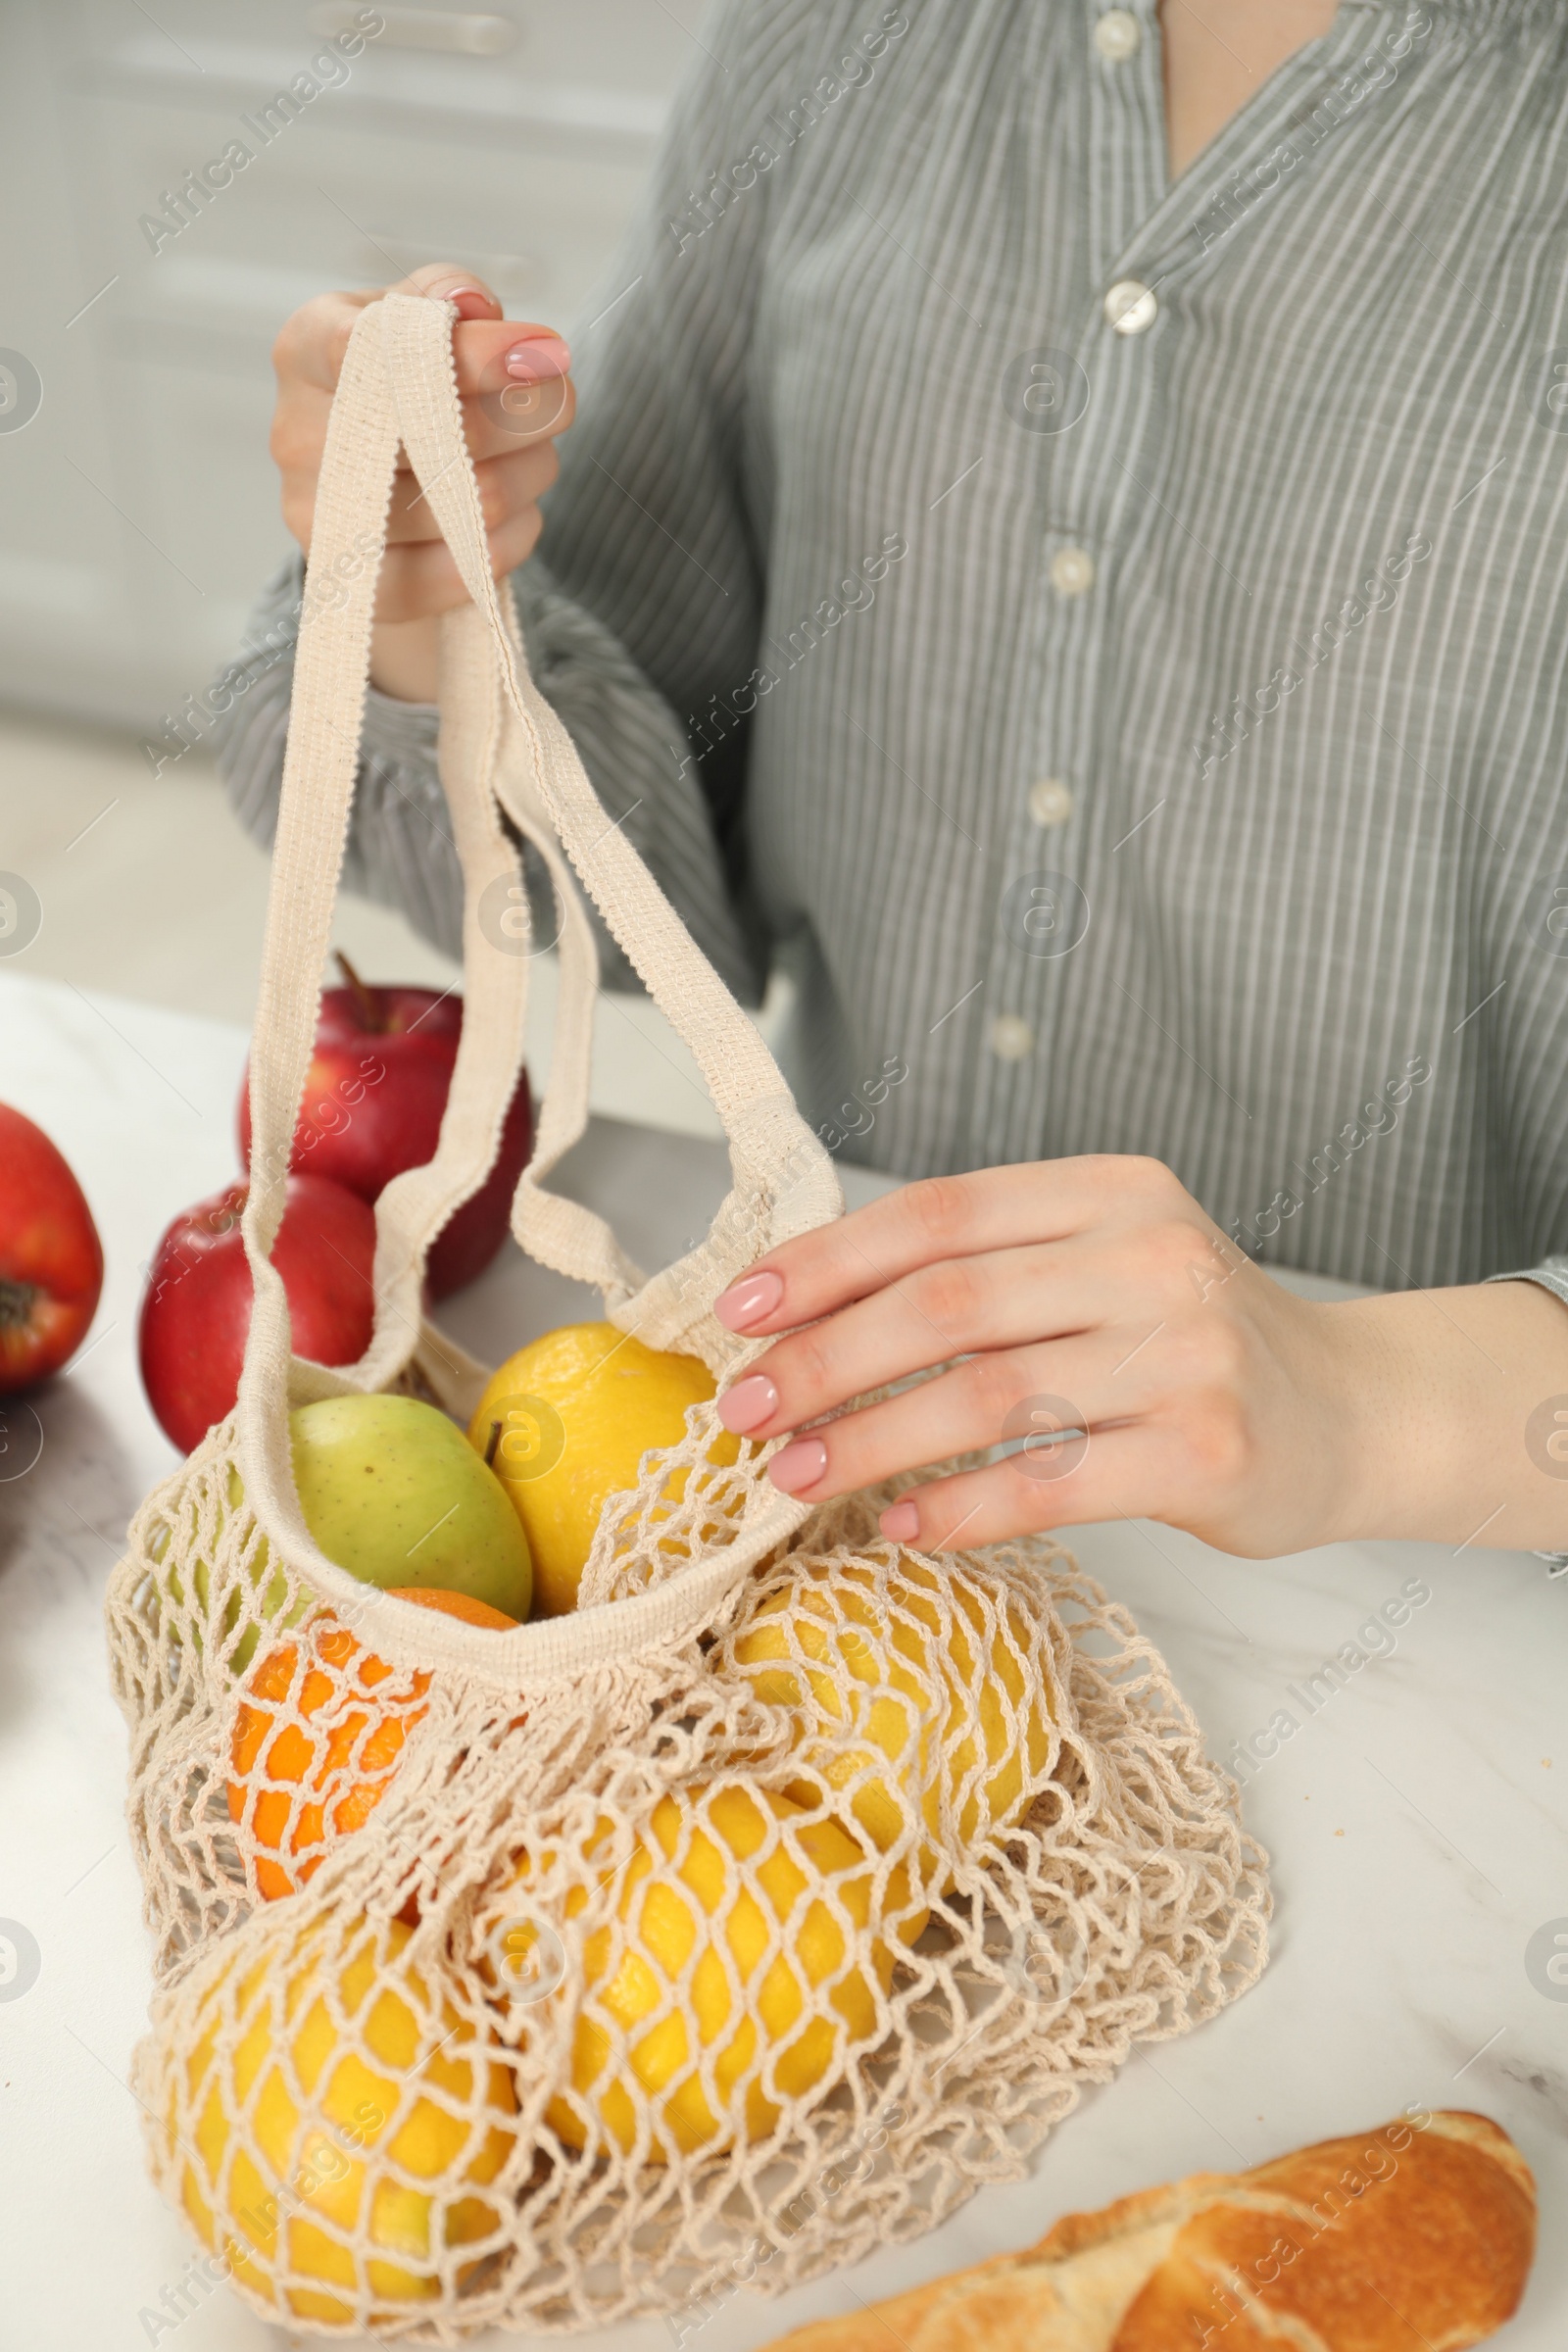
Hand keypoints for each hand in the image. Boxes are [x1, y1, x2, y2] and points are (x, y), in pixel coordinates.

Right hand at [269, 263, 574, 699]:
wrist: (378, 494)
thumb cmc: (403, 387)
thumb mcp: (417, 319)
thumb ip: (445, 295)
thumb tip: (469, 304)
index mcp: (306, 351)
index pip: (376, 348)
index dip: (471, 355)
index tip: (541, 350)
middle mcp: (300, 437)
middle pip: (447, 429)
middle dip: (528, 412)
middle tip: (557, 399)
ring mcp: (326, 521)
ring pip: (476, 500)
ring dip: (531, 473)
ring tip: (529, 456)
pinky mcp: (368, 591)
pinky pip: (474, 566)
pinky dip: (517, 535)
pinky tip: (516, 513)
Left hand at [712, 1156, 1567, 1556]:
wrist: (1353, 1412)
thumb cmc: (1194, 1341)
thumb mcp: (1107, 1263)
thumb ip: (991, 1271)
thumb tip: (806, 1313)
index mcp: (1110, 1190)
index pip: (938, 1212)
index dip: (827, 1260)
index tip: (743, 1310)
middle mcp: (1150, 1255)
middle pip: (946, 1300)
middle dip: (825, 1356)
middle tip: (744, 1406)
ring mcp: (1185, 1352)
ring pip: (985, 1392)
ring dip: (869, 1439)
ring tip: (791, 1474)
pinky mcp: (1207, 1450)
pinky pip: (1048, 1482)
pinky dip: (957, 1508)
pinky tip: (898, 1524)